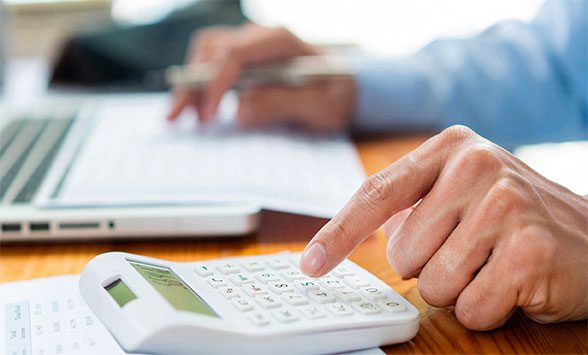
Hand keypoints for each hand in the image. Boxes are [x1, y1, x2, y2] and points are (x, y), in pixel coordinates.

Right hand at [167, 23, 355, 131]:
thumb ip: (283, 105)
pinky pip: (211, 61)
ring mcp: (250, 44)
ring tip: (183, 116)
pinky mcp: (243, 57)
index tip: (208, 114)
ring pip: (205, 53)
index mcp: (280, 41)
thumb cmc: (335, 96)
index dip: (215, 83)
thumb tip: (241, 110)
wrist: (343, 88)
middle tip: (177, 117)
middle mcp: (260, 36)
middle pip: (211, 51)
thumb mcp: (320, 106)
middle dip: (191, 85)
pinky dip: (198, 82)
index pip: (234, 54)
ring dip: (190, 83)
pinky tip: (194, 105)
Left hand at [299, 125, 587, 329]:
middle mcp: (476, 164)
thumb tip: (350, 234)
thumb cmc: (516, 220)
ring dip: (461, 289)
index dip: (339, 233)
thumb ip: (410, 205)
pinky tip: (515, 282)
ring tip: (496, 263)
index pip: (377, 194)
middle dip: (432, 268)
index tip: (311, 265)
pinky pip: (472, 306)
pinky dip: (488, 308)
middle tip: (475, 252)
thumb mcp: (462, 193)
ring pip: (434, 284)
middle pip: (404, 254)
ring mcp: (505, 202)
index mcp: (450, 149)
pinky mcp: (530, 246)